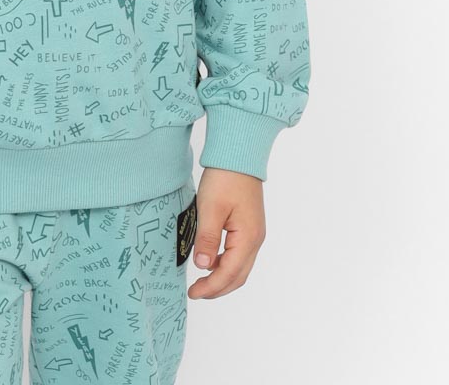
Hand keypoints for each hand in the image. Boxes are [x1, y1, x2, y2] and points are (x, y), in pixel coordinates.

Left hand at [187, 166, 265, 299]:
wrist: (239, 155)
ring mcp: (254, 233)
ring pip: (240, 267)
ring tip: (201, 280)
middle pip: (238, 276)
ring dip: (222, 278)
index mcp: (248, 238)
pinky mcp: (249, 227)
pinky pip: (239, 254)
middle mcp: (255, 240)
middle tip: (196, 292)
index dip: (211, 287)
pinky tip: (210, 260)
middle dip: (217, 288)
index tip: (193, 293)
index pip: (229, 273)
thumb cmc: (225, 178)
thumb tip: (203, 266)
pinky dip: (225, 264)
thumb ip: (207, 239)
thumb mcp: (211, 208)